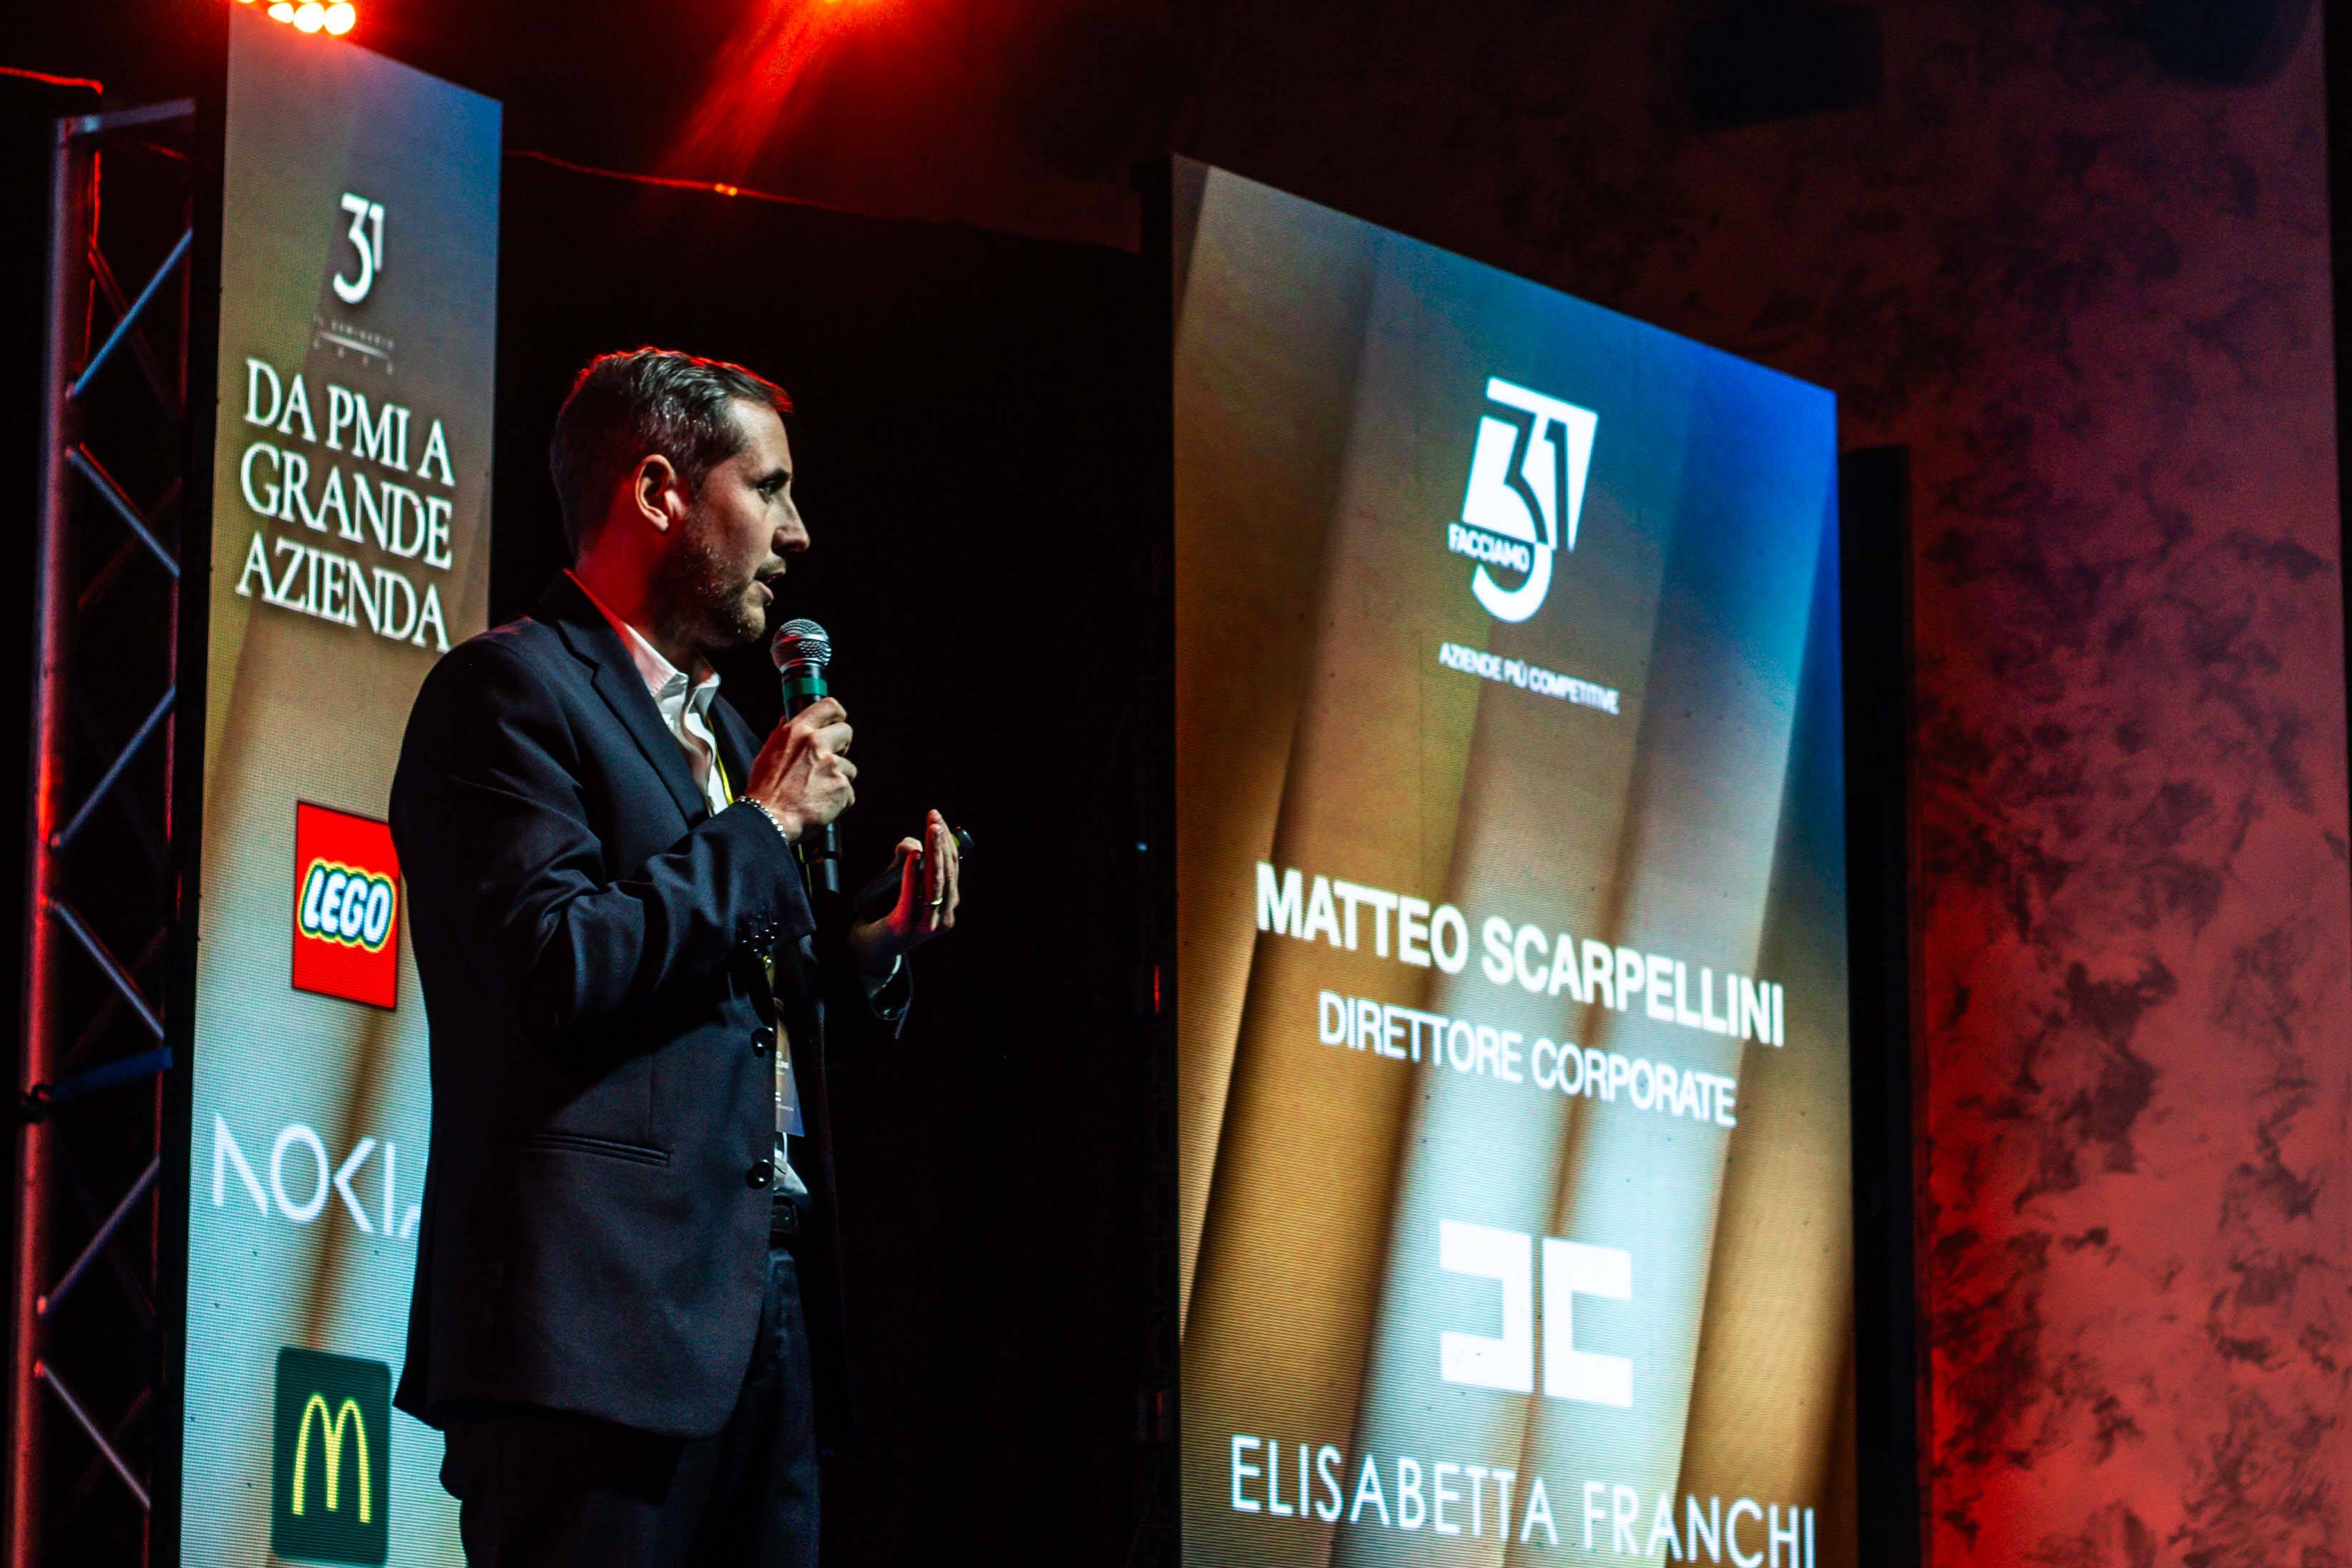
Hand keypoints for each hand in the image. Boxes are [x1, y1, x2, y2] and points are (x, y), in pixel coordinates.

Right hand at [746, 698, 854, 839]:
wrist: (768, 819)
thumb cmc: (764, 790)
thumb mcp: (767, 753)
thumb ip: (782, 735)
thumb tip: (787, 719)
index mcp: (797, 731)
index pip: (829, 706)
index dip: (837, 715)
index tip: (837, 723)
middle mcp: (816, 743)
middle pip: (846, 732)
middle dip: (841, 746)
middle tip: (827, 762)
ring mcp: (832, 765)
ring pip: (848, 767)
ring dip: (838, 778)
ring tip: (816, 791)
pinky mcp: (842, 786)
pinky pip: (848, 792)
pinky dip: (839, 800)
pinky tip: (821, 804)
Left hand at [848, 809, 961, 974]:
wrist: (868, 951)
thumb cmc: (884, 914)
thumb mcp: (898, 883)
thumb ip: (906, 863)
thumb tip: (913, 844)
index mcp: (947, 905)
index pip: (952, 868)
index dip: (946, 842)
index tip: (937, 818)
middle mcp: (944, 916)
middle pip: (947, 872)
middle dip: (941, 842)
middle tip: (934, 818)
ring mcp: (927, 924)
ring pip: (936, 881)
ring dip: (934, 852)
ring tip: (930, 829)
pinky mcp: (907, 926)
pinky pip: (913, 895)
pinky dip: (913, 872)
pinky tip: (914, 854)